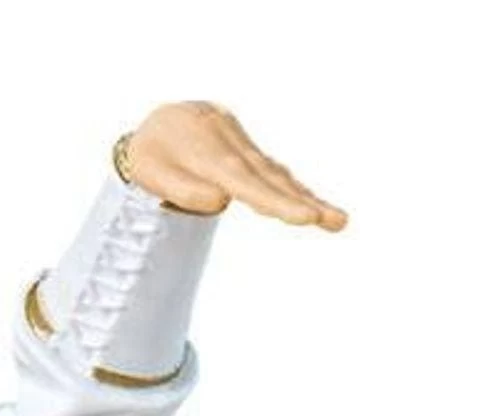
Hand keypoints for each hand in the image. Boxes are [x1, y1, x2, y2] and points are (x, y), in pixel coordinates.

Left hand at [119, 104, 346, 229]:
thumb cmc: (151, 154)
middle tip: (338, 221)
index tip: (306, 217)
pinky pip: (272, 171)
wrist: (162, 119)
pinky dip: (292, 188)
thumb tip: (220, 201)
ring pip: (277, 174)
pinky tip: (312, 203)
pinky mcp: (249, 150)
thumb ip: (181, 188)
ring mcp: (244, 145)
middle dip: (305, 203)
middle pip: (272, 179)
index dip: (277, 201)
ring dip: (306, 198)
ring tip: (336, 220)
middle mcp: (232, 145)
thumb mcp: (151, 173)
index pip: (247, 183)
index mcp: (209, 153)